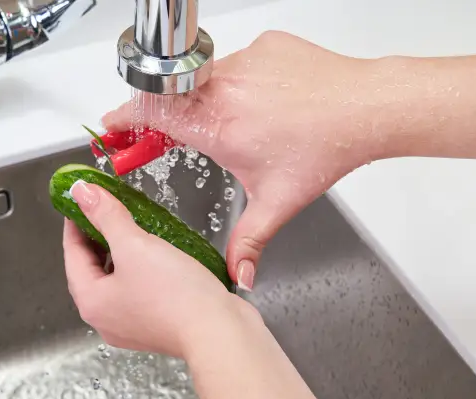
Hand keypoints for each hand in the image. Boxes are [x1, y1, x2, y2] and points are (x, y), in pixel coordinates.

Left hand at [62, 180, 253, 357]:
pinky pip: (139, 292)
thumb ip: (107, 216)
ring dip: (122, 254)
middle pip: (93, 269)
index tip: (83, 199)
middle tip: (108, 209)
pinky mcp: (157, 327)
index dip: (76, 222)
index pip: (72, 254)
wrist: (219, 332)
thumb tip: (81, 192)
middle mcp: (105, 319)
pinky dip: (141, 270)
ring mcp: (131, 327)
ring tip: (135, 228)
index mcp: (91, 301)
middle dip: (99, 238)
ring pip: (117, 281)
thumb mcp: (135, 245)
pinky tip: (158, 255)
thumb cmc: (174, 294)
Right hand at [102, 31, 385, 289]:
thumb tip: (237, 276)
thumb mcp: (277, 204)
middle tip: (174, 134)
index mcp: (216, 125)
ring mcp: (242, 62)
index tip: (111, 127)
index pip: (150, 115)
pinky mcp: (262, 46)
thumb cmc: (324, 148)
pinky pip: (238, 63)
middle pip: (172, 97)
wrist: (365, 107)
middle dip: (166, 117)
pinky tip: (268, 103)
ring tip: (249, 124)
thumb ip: (249, 243)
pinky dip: (243, 83)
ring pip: (206, 80)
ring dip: (210, 100)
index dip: (124, 120)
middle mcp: (222, 88)